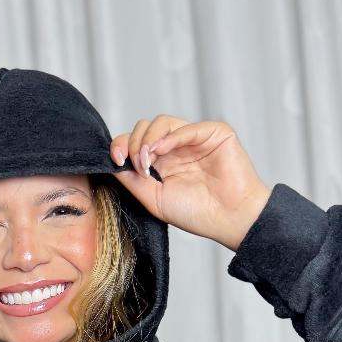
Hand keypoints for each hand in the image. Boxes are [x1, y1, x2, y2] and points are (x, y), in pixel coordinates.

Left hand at [109, 116, 270, 250]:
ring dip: (148, 139)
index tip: (115, 159)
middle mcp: (177, 147)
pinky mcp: (214, 132)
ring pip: (162, 122)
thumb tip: (112, 165)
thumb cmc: (197, 213)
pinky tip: (162, 150)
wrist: (229, 219)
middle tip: (137, 165)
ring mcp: (195, 138)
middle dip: (133, 143)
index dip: (121, 145)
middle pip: (145, 128)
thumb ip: (133, 181)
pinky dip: (171, 136)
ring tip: (147, 160)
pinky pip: (187, 127)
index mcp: (163, 162)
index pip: (136, 142)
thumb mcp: (155, 200)